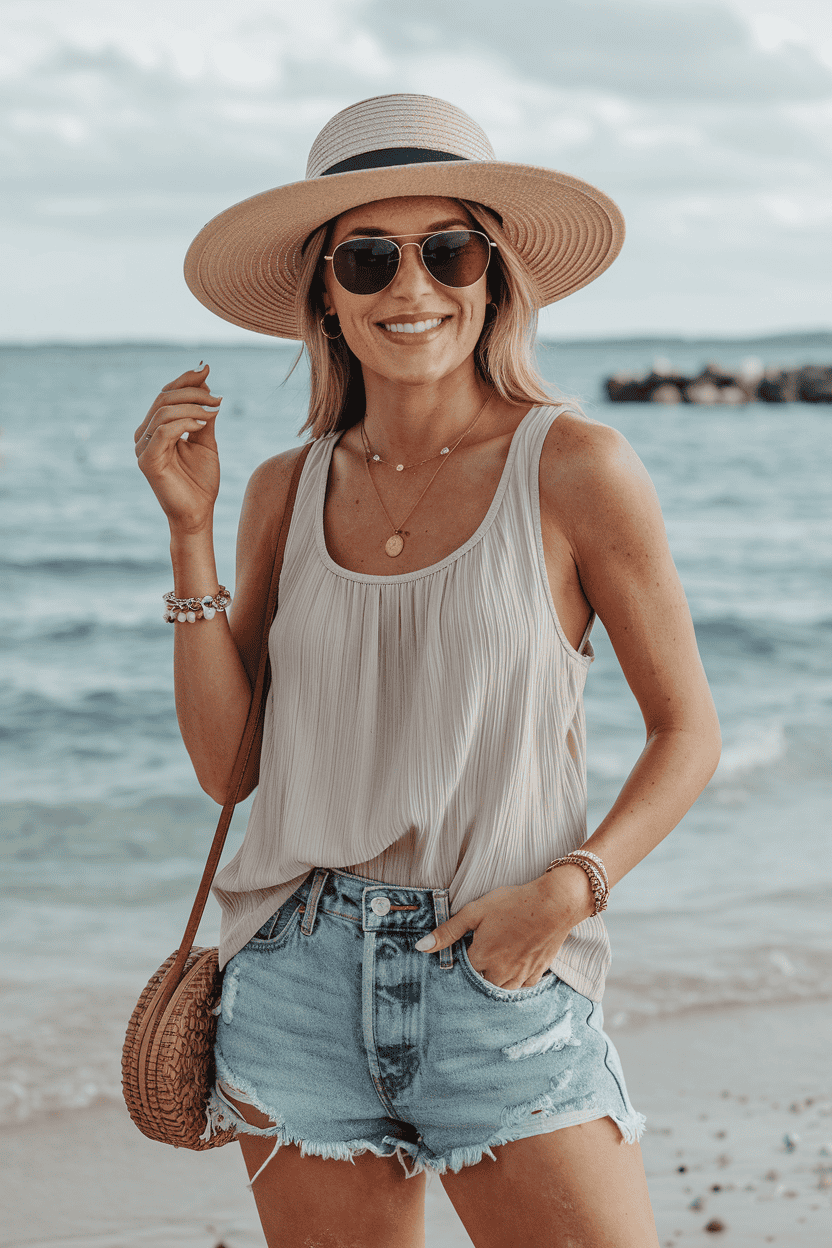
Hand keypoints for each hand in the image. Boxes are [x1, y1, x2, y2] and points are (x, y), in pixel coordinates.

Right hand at [134, 363, 221, 534]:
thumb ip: (204, 415)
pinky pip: (164, 431)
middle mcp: (144, 435)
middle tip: (217, 396)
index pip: (166, 394)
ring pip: (164, 411)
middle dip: (193, 391)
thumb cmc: (201, 481)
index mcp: (155, 428)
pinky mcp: (146, 460)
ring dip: (193, 406)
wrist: (199, 513)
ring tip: (215, 411)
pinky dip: (186, 422)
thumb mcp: (206, 440)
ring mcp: (142, 447)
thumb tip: (207, 385)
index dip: (185, 380)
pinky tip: (204, 424)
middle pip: (164, 398)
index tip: (208, 370)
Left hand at [415, 870, 592, 988]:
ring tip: (494, 960)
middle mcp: (500, 973)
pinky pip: (520, 987)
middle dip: (476, 973)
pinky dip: (514, 980)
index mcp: (482, 958)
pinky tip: (513, 965)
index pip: (461, 971)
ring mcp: (520, 976)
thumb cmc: (514, 903)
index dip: (460, 960)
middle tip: (481, 952)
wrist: (554, 904)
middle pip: (480, 983)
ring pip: (500, 989)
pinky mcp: (537, 974)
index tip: (463, 948)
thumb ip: (448, 931)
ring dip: (494, 979)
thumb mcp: (476, 911)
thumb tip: (421, 947)